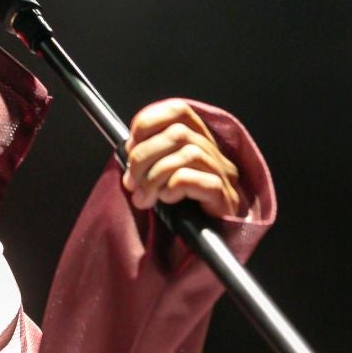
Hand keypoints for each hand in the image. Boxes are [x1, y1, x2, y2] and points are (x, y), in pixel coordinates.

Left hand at [122, 99, 244, 217]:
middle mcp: (215, 152)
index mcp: (199, 140)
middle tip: (131, 182)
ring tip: (144, 198)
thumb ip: (148, 159)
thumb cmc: (182, 207)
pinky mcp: (225, 197)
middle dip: (144, 157)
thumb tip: (126, 152)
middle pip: (178, 134)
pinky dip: (174, 187)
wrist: (209, 242)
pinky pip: (197, 180)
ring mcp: (223, 174)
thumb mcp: (161, 175)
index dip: (149, 122)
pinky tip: (167, 199)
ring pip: (188, 155)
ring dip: (155, 176)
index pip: (178, 110)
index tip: (130, 146)